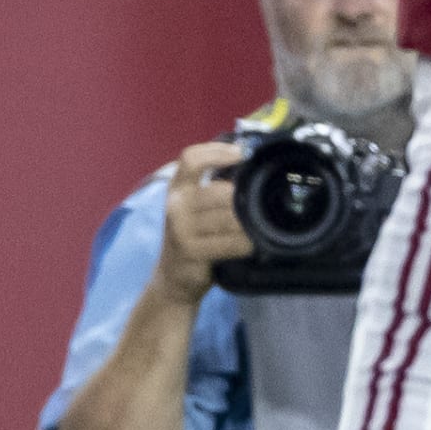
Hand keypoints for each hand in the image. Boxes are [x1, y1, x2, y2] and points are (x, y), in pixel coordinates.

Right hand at [156, 141, 251, 306]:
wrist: (173, 278)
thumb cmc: (192, 238)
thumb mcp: (194, 208)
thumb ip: (213, 188)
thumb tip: (250, 166)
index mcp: (177, 188)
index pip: (191, 158)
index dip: (217, 151)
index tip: (241, 154)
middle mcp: (175, 205)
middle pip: (219, 191)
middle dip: (243, 200)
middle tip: (257, 208)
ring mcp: (181, 228)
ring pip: (228, 217)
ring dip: (248, 225)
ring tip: (257, 229)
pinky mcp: (191, 250)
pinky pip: (230, 242)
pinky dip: (245, 244)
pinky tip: (250, 246)